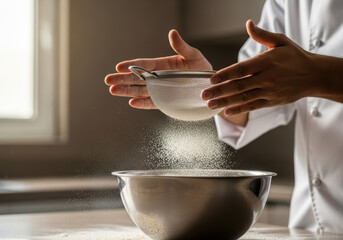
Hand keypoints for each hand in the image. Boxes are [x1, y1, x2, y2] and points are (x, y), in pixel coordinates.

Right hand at [105, 30, 211, 108]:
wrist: (210, 87)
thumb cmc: (202, 69)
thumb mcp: (194, 56)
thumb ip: (182, 47)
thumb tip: (172, 33)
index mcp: (163, 65)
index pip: (144, 64)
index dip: (131, 66)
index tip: (119, 66)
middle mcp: (159, 78)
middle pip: (137, 79)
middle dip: (122, 80)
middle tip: (108, 80)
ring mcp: (161, 90)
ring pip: (141, 91)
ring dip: (128, 91)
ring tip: (113, 91)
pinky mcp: (166, 101)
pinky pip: (153, 103)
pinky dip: (143, 103)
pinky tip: (132, 102)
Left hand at [202, 20, 325, 115]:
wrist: (314, 75)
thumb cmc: (295, 57)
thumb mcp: (281, 42)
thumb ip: (262, 35)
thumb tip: (248, 24)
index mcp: (266, 61)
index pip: (241, 69)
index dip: (225, 75)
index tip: (211, 79)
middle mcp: (267, 78)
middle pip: (239, 86)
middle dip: (219, 91)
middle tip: (204, 94)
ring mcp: (269, 91)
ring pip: (243, 98)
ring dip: (225, 102)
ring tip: (210, 105)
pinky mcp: (272, 101)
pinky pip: (253, 106)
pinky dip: (240, 109)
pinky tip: (227, 111)